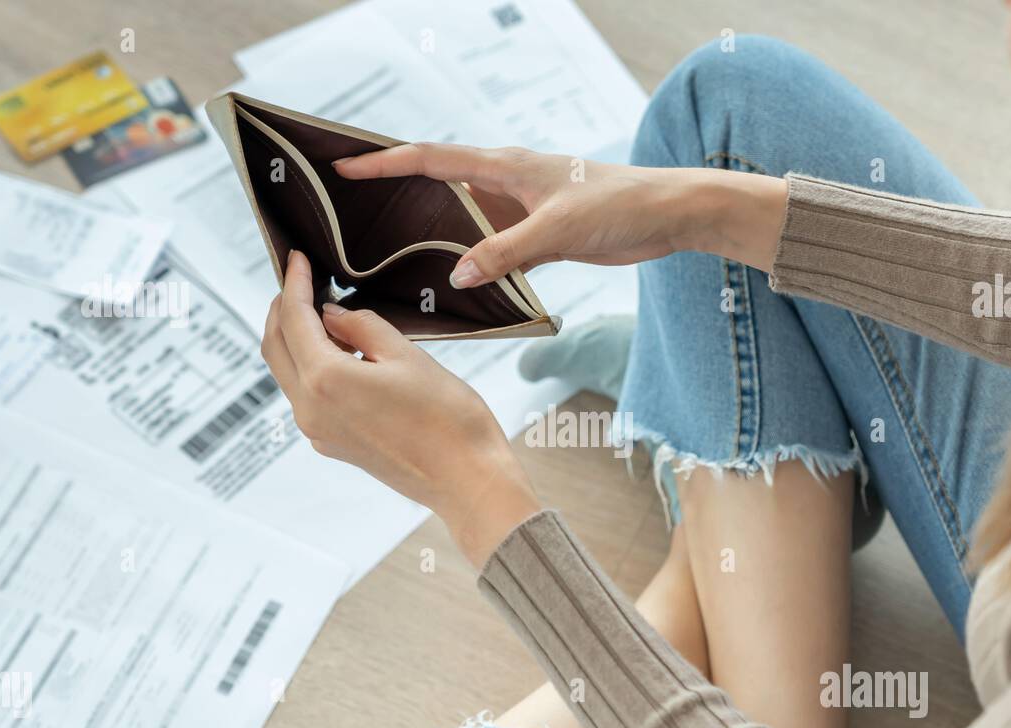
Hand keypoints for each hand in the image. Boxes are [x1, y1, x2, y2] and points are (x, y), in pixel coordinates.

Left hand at [262, 250, 541, 567]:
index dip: (294, 284)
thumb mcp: (406, 355)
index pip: (293, 320)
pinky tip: (340, 352)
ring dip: (295, 338)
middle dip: (283, 309)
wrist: (468, 479)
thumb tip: (331, 314)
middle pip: (275, 347)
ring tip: (323, 312)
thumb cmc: (449, 419)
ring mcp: (319, 431)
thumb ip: (362, 326)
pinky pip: (307, 396)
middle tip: (301, 281)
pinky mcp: (333, 444)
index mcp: (326, 380)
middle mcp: (310, 409)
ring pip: (288, 372)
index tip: (298, 259)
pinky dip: (311, 366)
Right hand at [332, 143, 787, 286]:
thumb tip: (457, 276)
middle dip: (395, 194)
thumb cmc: (618, 206)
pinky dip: (470, 261)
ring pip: (464, 220)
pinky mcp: (539, 235)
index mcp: (504, 166)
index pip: (430, 158)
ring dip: (432, 234)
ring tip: (390, 255)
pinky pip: (492, 247)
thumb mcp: (556, 231)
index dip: (384, 163)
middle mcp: (506, 182)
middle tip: (352, 212)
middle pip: (438, 184)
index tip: (343, 168)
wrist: (667, 215)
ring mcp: (521, 209)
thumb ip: (504, 253)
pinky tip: (454, 285)